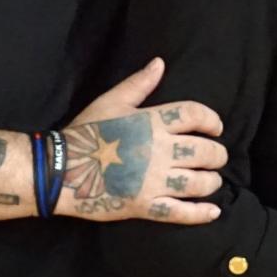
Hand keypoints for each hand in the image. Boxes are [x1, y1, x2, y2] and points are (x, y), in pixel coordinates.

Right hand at [59, 58, 228, 224]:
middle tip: (215, 158)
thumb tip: (160, 63)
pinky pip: (180, 212)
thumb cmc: (85, 133)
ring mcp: (153, 181)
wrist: (60, 170)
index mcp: (152, 122)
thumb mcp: (111, 101)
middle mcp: (158, 150)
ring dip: (212, 181)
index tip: (216, 128)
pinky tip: (213, 211)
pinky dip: (200, 213)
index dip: (212, 120)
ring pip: (198, 182)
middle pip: (204, 151)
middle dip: (217, 155)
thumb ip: (139, 84)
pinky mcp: (145, 206)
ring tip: (211, 180)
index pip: (195, 115)